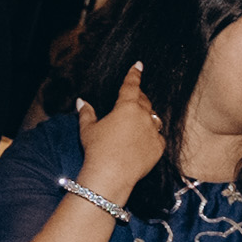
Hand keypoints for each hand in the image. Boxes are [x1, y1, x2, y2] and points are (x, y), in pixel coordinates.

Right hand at [72, 64, 165, 201]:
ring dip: (146, 116)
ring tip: (137, 121)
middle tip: (133, 96)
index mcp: (126, 107)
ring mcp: (153, 132)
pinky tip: (141, 140)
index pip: (131, 85)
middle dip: (138, 96)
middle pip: (144, 100)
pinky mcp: (159, 148)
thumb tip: (81, 101)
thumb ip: (87, 113)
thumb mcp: (88, 129)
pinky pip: (157, 136)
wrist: (111, 175)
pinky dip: (151, 135)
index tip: (138, 65)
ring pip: (153, 117)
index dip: (134, 74)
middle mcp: (143, 116)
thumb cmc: (97, 150)